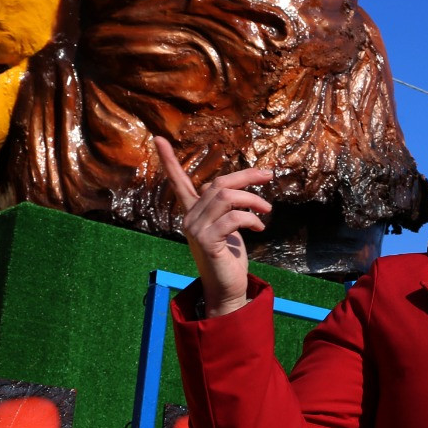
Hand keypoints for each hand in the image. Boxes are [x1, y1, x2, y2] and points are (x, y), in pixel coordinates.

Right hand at [154, 137, 272, 316]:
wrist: (227, 289)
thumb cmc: (230, 257)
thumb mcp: (228, 226)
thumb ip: (227, 206)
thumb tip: (240, 186)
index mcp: (192, 212)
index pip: (178, 182)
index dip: (169, 161)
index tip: (159, 138)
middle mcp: (189, 218)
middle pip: (218, 184)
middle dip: (246, 176)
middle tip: (269, 175)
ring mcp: (195, 230)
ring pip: (225, 197)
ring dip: (252, 199)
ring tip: (267, 210)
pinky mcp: (207, 241)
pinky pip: (233, 217)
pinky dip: (252, 219)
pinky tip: (260, 228)